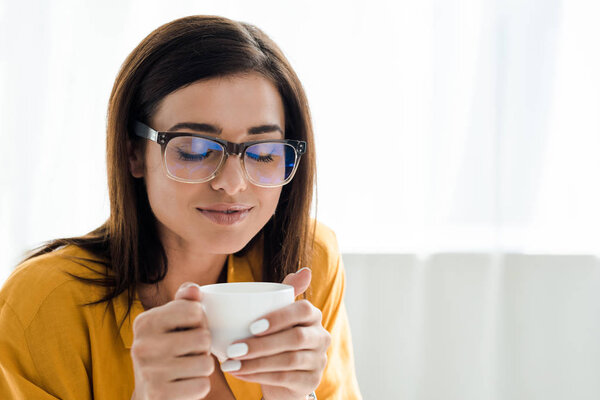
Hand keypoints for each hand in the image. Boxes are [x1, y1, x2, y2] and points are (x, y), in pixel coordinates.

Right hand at [130, 283, 213, 399]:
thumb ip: (184, 302)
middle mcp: (142, 345)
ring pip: (206, 363)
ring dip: (203, 368)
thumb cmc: (167, 350)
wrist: (150, 393)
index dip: (201, 322)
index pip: (195, 311)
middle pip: (203, 338)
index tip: (189, 330)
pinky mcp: (159, 395)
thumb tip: (194, 290)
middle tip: (189, 353)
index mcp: (145, 322)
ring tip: (187, 368)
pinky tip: (184, 385)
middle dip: (204, 347)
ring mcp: (149, 372)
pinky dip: (199, 387)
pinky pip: (202, 386)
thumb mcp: (171, 323)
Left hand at [222, 268, 330, 399]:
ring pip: (288, 361)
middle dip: (261, 345)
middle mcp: (321, 337)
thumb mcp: (278, 314)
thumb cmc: (276, 336)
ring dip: (255, 363)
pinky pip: (284, 379)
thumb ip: (285, 292)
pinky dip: (258, 376)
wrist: (284, 374)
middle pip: (295, 339)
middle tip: (233, 349)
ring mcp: (319, 361)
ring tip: (229, 363)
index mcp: (313, 315)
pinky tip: (239, 373)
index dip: (279, 317)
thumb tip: (305, 271)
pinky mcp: (311, 382)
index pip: (303, 310)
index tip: (252, 326)